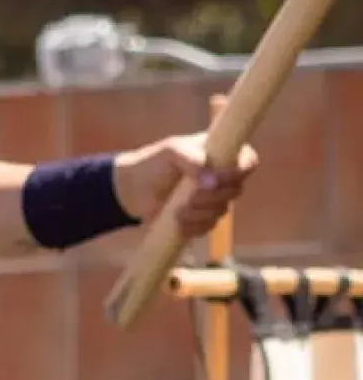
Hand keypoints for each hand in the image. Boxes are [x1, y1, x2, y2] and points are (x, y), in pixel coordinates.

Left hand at [112, 102, 258, 237]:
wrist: (131, 189)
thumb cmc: (152, 163)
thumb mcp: (170, 152)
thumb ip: (192, 160)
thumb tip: (212, 182)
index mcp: (220, 154)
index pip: (248, 161)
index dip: (241, 171)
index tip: (220, 178)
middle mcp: (221, 176)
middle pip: (236, 190)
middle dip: (213, 196)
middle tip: (191, 197)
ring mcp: (212, 198)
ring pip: (222, 211)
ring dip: (201, 213)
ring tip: (178, 210)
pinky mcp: (200, 217)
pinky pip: (207, 226)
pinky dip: (194, 226)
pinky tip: (178, 221)